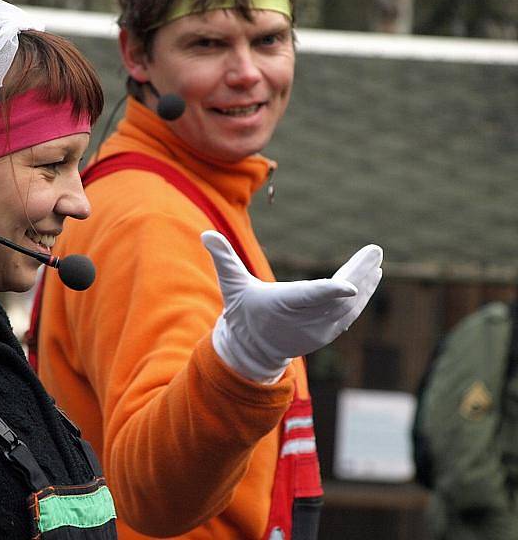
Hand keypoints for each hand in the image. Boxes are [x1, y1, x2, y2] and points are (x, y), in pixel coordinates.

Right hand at [201, 231, 382, 382]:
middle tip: (375, 252)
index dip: (330, 291)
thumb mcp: (231, 285)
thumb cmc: (243, 311)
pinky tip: (371, 278)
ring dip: (366, 283)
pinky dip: (363, 296)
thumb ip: (223, 258)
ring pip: (350, 306)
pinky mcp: (328, 333)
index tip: (350, 285)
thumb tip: (206, 234)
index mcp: (281, 306)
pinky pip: (350, 314)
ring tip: (376, 261)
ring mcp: (319, 330)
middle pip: (338, 297)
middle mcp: (304, 321)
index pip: (309, 297)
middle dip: (359, 274)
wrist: (252, 349)